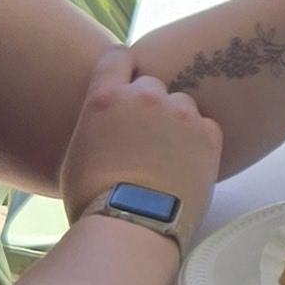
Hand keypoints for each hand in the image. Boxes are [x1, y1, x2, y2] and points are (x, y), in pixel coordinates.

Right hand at [59, 46, 220, 221]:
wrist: (132, 228)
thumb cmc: (94, 202)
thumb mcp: (77, 156)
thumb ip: (95, 126)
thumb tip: (103, 127)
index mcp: (105, 98)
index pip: (117, 57)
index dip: (122, 69)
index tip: (126, 84)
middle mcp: (144, 97)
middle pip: (152, 85)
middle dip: (149, 106)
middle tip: (146, 138)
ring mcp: (179, 114)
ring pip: (182, 104)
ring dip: (176, 122)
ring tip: (168, 157)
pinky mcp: (207, 134)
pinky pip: (205, 126)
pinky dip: (199, 141)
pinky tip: (186, 165)